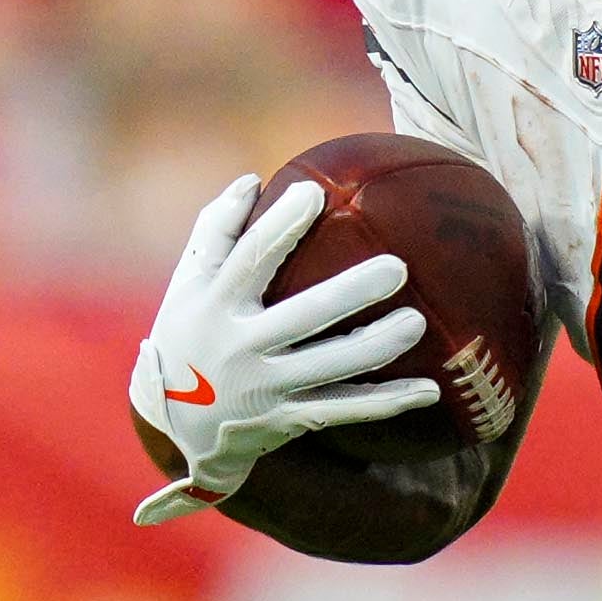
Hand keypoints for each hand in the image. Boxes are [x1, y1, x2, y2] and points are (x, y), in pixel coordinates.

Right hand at [129, 173, 432, 524]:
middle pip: (304, 316)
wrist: (172, 421)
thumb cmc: (188, 332)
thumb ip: (215, 231)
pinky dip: (386, 402)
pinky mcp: (287, 419)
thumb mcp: (187, 284)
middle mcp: (240, 346)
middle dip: (351, 293)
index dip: (281, 226)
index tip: (315, 193)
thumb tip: (252, 179)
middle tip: (397, 267)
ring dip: (377, 347)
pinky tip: (429, 389)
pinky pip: (344, 409)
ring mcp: (266, 388)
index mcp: (215, 304)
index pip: (250, 258)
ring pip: (331, 367)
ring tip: (417, 323)